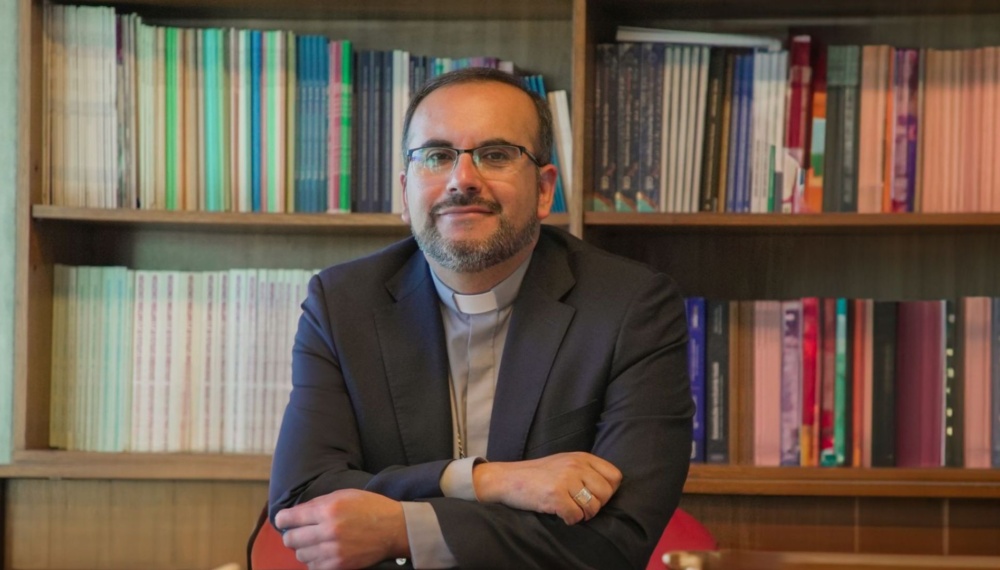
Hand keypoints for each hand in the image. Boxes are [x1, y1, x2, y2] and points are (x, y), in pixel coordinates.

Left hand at [274, 489, 409, 569]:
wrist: (394, 528)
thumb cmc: (370, 507)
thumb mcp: (344, 495)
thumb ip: (318, 503)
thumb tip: (296, 512)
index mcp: (328, 509)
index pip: (290, 518)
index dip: (282, 519)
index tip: (283, 521)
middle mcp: (328, 530)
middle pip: (291, 539)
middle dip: (292, 535)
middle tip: (300, 532)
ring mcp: (333, 550)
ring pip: (300, 555)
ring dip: (304, 549)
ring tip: (316, 543)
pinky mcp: (339, 565)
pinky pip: (313, 567)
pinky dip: (314, 561)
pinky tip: (323, 553)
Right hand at [472, 452, 621, 524]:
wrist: (508, 478)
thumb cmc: (538, 474)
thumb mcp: (565, 462)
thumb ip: (586, 470)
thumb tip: (610, 488)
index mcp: (581, 457)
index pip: (615, 476)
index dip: (608, 490)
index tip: (594, 495)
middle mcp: (576, 465)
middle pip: (606, 494)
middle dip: (596, 505)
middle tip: (580, 506)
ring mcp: (566, 479)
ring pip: (593, 507)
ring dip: (583, 514)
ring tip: (569, 509)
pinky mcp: (556, 495)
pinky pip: (576, 517)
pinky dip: (569, 520)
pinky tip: (559, 513)